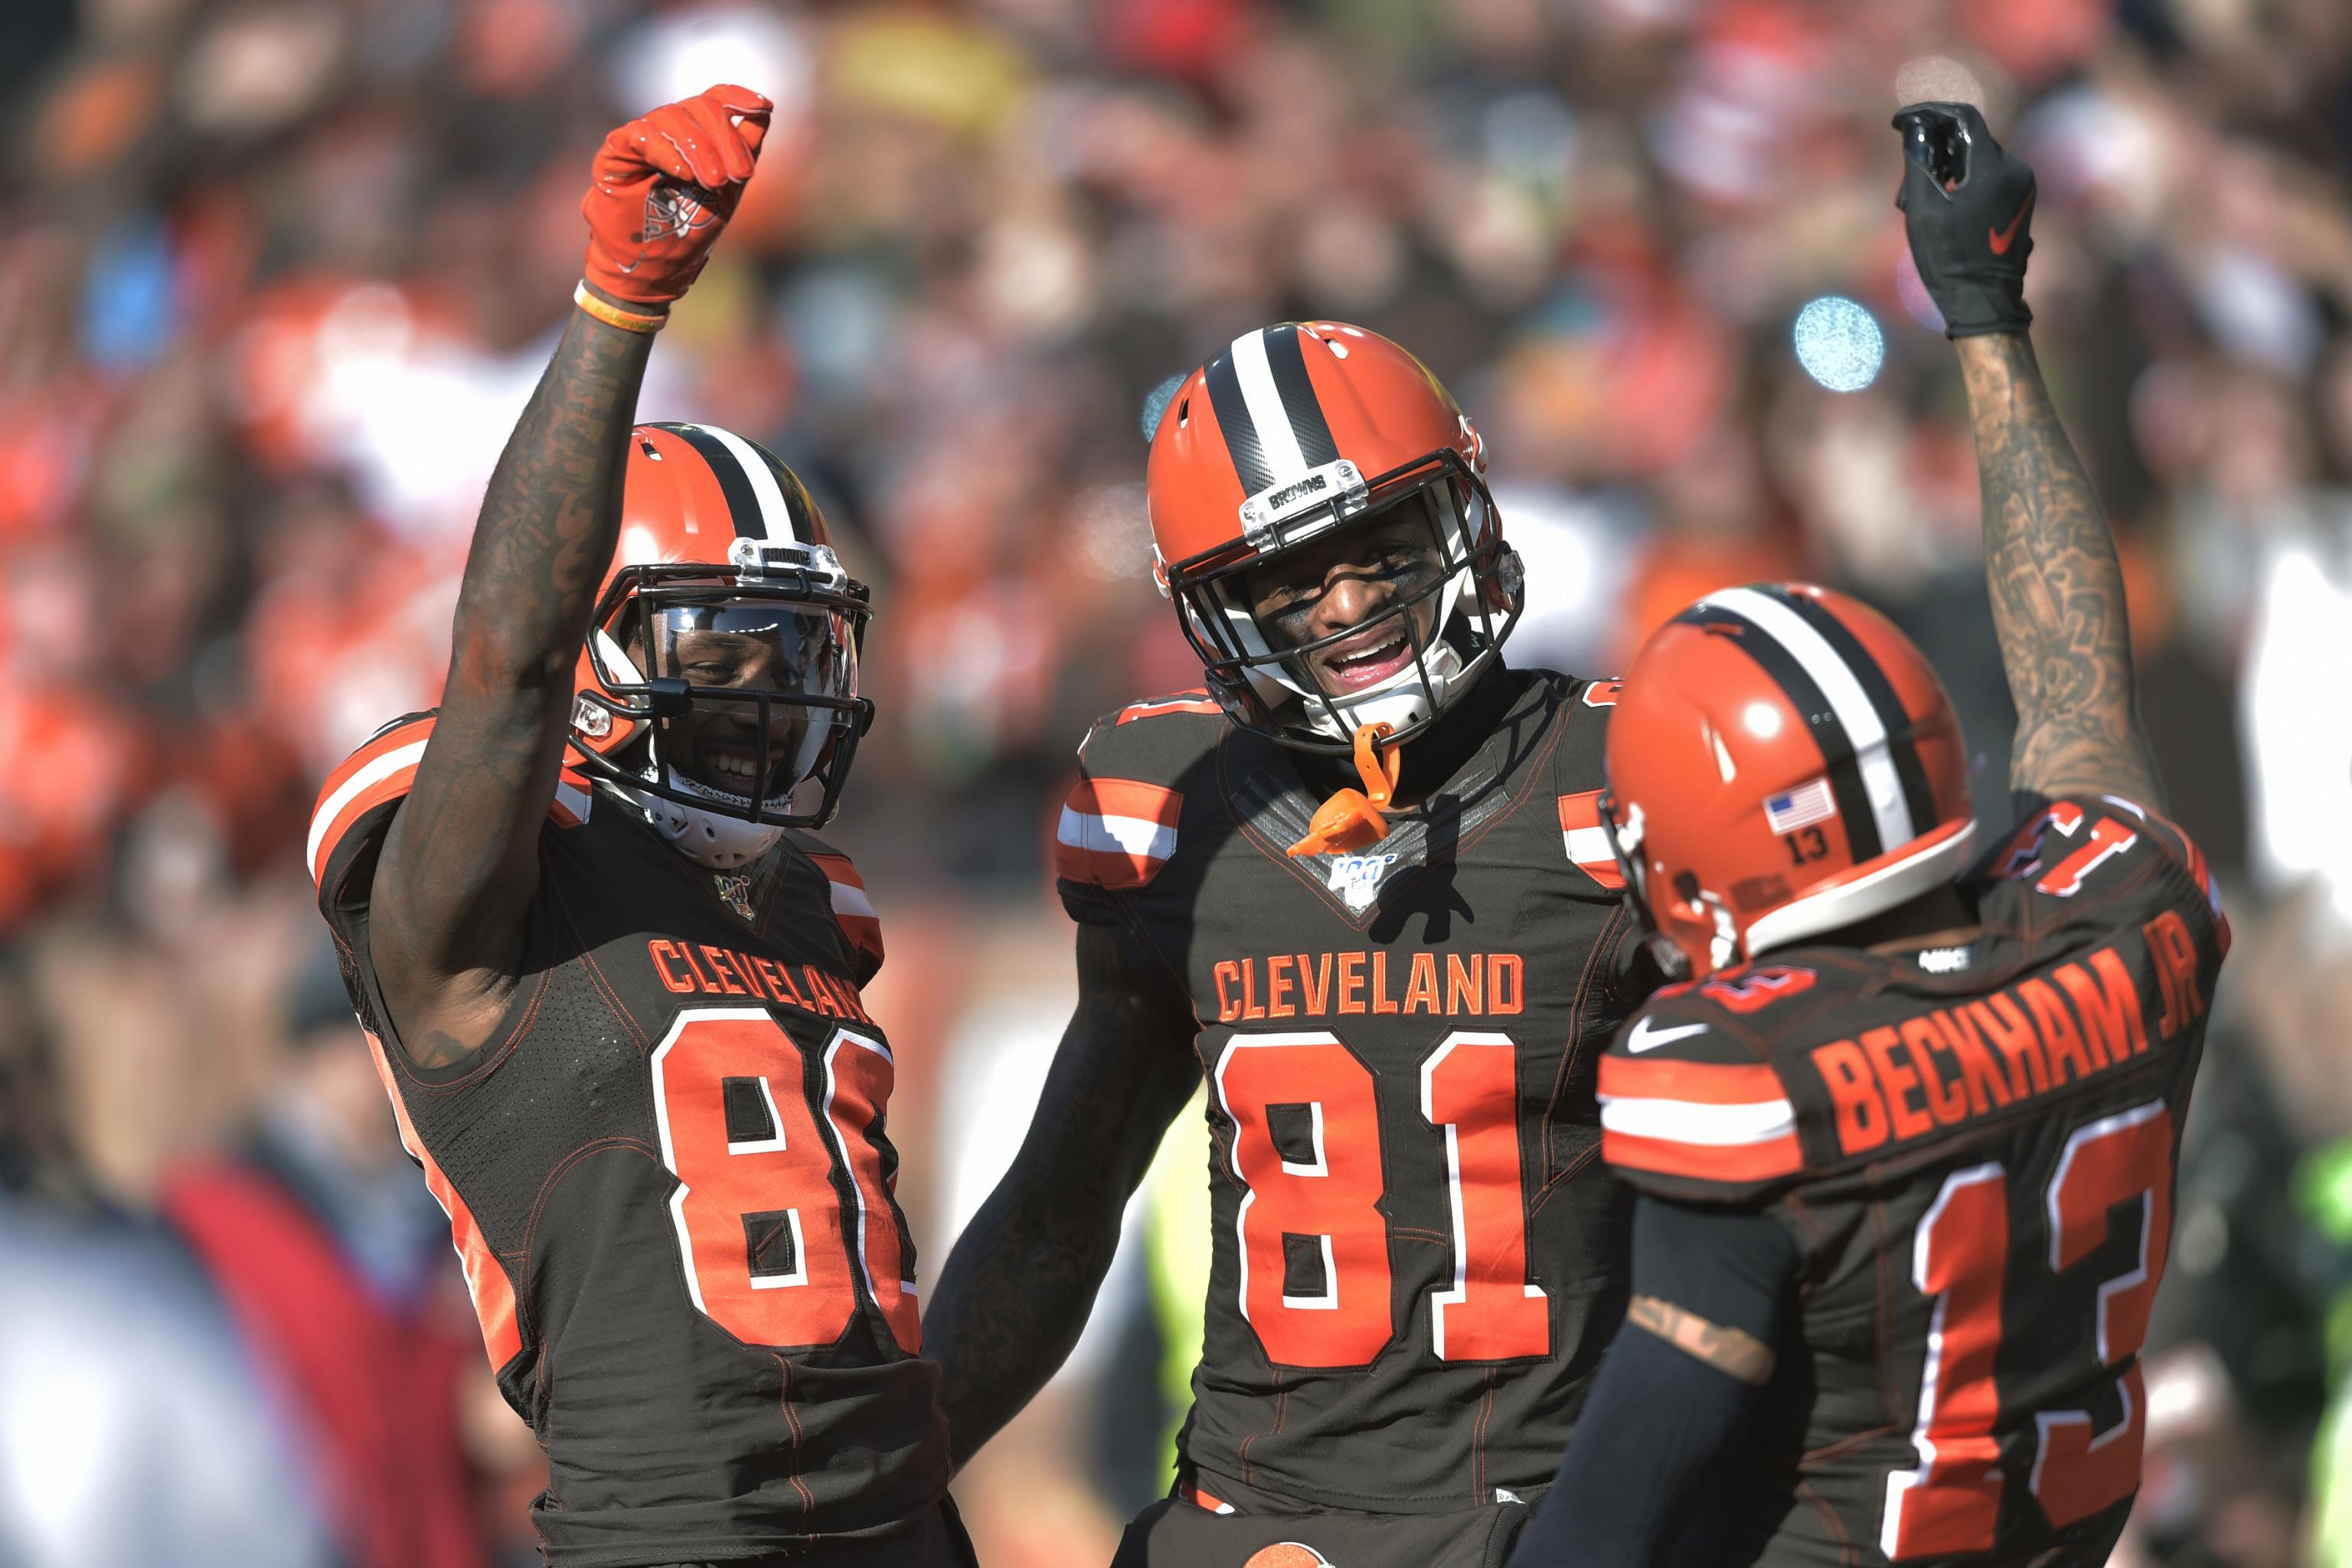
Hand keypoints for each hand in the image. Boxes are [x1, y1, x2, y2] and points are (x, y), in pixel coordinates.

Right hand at [582, 84, 770, 306]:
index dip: (738, 96)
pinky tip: (683, 174)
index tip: (764, 106)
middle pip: (700, 106)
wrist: (655, 263)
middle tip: (739, 176)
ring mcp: (643, 136)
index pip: (716, 98)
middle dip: (726, 138)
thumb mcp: (730, 187)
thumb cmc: (691, 227)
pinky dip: (666, 152)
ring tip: (713, 182)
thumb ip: (744, 148)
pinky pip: (642, 136)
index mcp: (698, 132)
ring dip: (700, 148)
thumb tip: (764, 108)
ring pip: (672, 117)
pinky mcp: (617, 150)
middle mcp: (670, 128)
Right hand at [1893, 101, 2034, 337]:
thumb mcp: (1923, 208)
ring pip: (1977, 158)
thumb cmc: (1949, 258)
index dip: (1929, 112)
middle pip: (1969, 139)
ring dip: (1946, 167)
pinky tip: (1942, 205)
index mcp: (1994, 167)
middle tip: (1906, 177)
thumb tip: (1914, 127)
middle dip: (1934, 149)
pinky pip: (1988, 176)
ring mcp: (2023, 185)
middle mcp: (2016, 169)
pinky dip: (1963, 180)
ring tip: (1919, 199)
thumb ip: (1917, 161)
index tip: (1901, 121)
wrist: (1984, 301)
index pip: (1963, 117)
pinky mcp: (2021, 200)